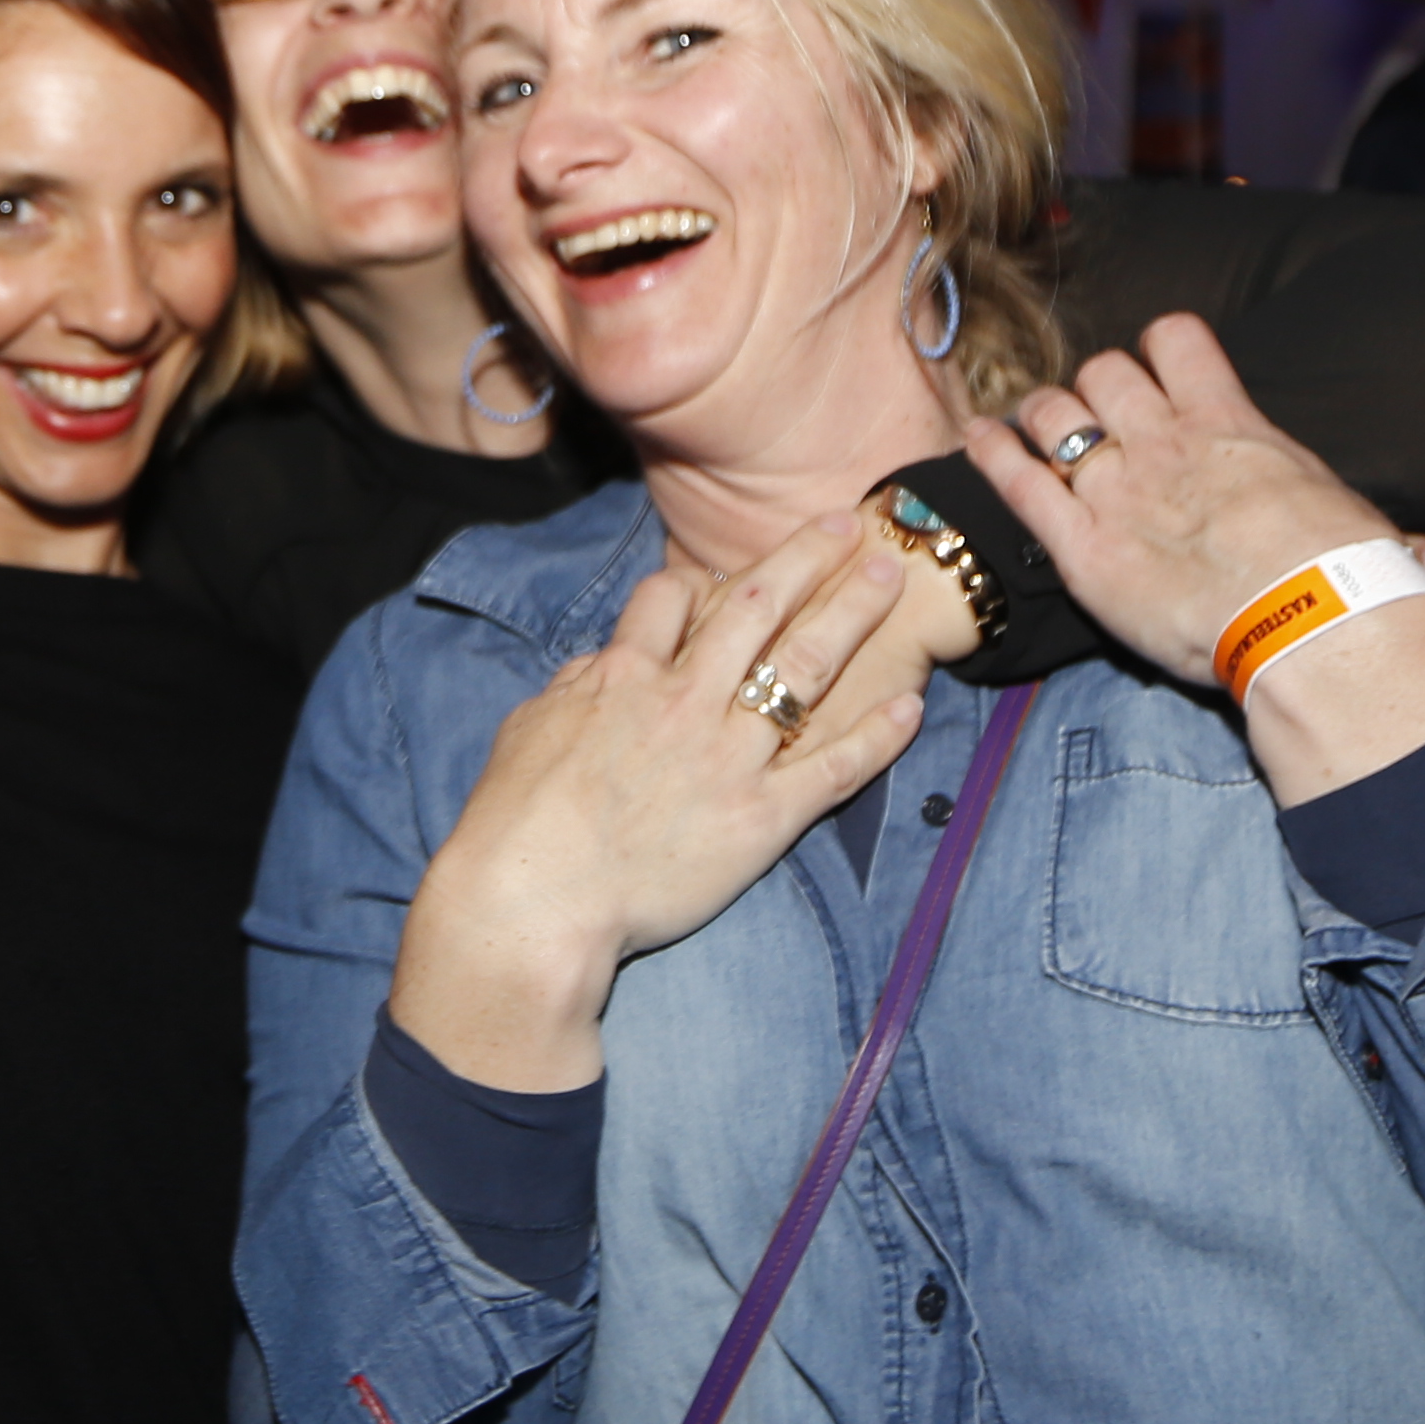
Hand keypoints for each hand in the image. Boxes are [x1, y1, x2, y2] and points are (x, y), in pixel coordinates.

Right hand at [388, 514, 931, 1090]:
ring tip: (887, 579)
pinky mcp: (761, 818)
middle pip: (756, 607)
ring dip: (850, 616)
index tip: (721, 577)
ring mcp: (729, 758)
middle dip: (805, 558)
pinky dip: (876, 737)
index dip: (698, 579)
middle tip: (849, 524)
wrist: (534, 900)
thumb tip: (605, 663)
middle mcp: (686, 701)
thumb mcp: (528, 728)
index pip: (671, 597)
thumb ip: (576, 687)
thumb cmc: (514, 820)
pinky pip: (832, 769)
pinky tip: (910, 707)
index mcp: (624, 676)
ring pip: (805, 668)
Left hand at [956, 314, 1424, 801]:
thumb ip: (1390, 537)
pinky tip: (975, 442)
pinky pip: (1014, 480)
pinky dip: (989, 454)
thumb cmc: (1349, 579)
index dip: (1159, 347)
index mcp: (1233, 426)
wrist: (1310, 622)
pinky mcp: (1079, 544)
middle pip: (1103, 372)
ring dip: (1040, 417)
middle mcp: (1165, 442)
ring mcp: (1116, 488)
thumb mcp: (1372, 536)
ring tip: (1031, 430)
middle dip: (1094, 388)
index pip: (1178, 341)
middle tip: (1094, 419)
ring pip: (1052, 414)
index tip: (1155, 366)